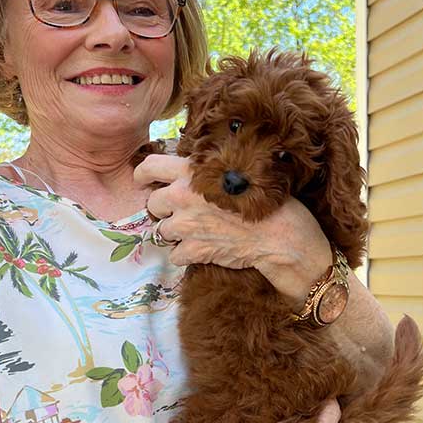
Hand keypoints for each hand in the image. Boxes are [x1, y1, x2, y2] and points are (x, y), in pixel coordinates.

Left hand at [133, 154, 331, 301]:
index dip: (143, 175)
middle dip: (163, 210)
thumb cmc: (266, 201)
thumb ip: (208, 175)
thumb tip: (195, 176)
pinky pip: (175, 255)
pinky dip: (186, 254)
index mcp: (193, 172)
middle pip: (153, 203)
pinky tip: (203, 250)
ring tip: (197, 232)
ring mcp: (186, 225)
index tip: (144, 181)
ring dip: (175, 234)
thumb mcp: (236, 173)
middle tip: (182, 213)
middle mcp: (183, 197)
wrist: (280, 235)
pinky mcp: (193, 250)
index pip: (150, 167)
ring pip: (162, 231)